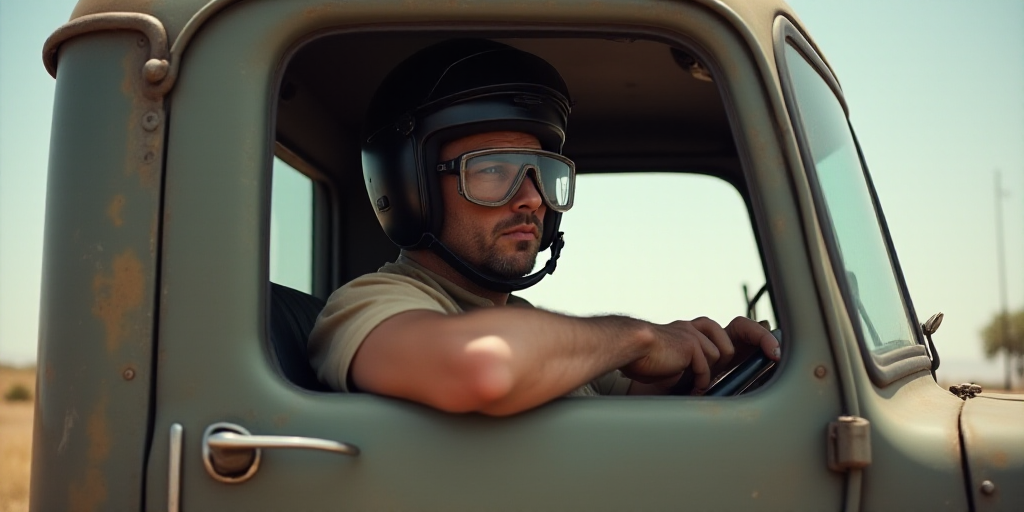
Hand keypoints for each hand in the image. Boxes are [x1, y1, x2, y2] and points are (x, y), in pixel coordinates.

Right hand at [621, 316, 779, 392]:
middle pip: (742, 327)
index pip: (736, 330)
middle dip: (763, 338)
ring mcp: (698, 333)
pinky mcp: (692, 341)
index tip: (775, 346)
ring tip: (692, 381)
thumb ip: (704, 365)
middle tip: (776, 354)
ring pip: (722, 355)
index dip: (757, 335)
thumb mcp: (685, 366)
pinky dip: (697, 381)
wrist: (630, 351)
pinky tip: (685, 384)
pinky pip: (706, 368)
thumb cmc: (651, 363)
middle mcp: (702, 330)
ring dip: (709, 373)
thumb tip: (725, 372)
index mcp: (702, 335)